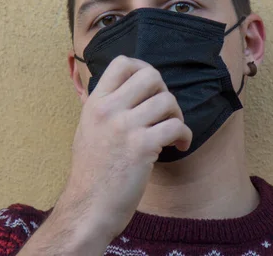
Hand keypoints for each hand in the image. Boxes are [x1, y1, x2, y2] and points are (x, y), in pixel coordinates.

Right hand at [60, 55, 191, 240]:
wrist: (88, 208)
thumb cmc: (91, 173)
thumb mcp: (88, 129)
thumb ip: (104, 108)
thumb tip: (127, 90)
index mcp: (95, 103)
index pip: (122, 63)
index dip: (143, 68)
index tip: (151, 87)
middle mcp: (108, 110)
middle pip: (150, 75)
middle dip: (164, 91)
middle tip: (163, 112)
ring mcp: (125, 127)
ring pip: (167, 100)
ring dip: (177, 115)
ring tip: (172, 132)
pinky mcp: (142, 147)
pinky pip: (176, 127)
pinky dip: (185, 135)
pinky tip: (179, 146)